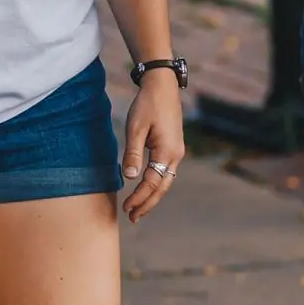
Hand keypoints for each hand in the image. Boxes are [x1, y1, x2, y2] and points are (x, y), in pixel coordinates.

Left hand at [121, 70, 186, 223]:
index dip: (139, 198)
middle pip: (162, 187)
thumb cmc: (147, 105)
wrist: (162, 86)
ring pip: (165, 181)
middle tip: (133, 218)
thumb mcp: (136, 128)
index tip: (127, 209)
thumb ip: (133, 153)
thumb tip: (130, 177)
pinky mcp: (173, 147)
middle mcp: (176, 155)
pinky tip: (146, 189)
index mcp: (167, 152)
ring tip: (138, 209)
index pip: (152, 183)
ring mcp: (177, 151)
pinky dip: (156, 184)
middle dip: (147, 204)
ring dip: (152, 196)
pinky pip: (165, 172)